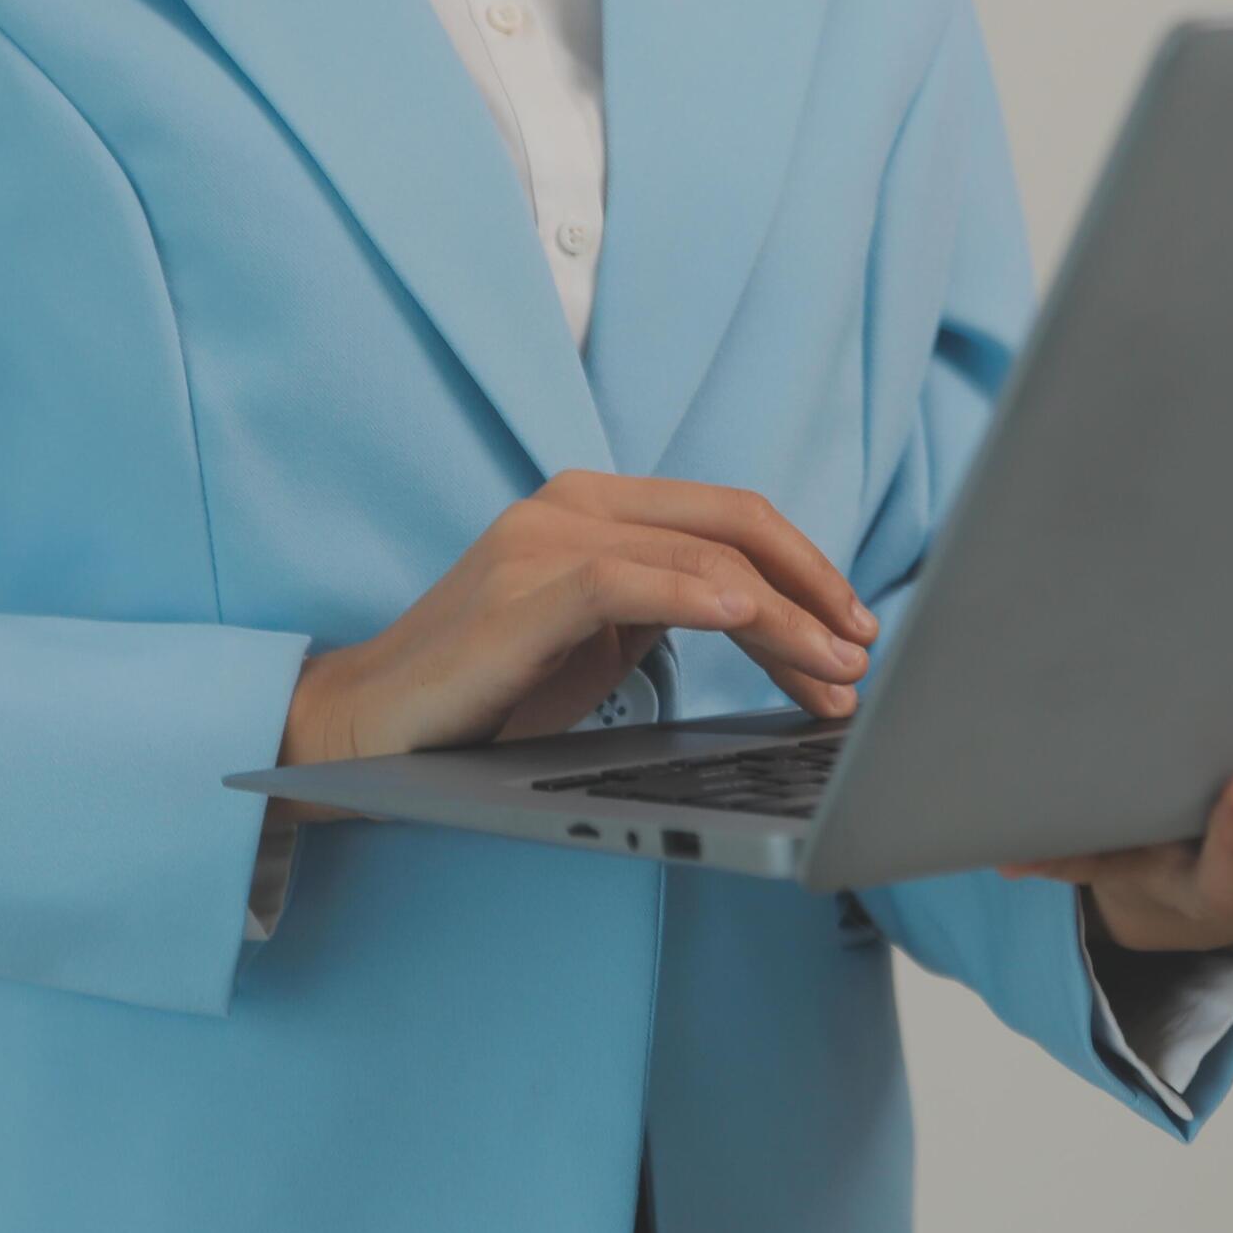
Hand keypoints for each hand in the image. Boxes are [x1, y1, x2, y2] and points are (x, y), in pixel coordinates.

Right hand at [271, 472, 876, 817]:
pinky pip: (628, 580)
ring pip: (700, 554)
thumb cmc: (488, 691)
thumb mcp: (599, 640)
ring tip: (832, 670)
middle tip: (863, 654)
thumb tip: (774, 622)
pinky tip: (749, 618)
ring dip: (784, 616)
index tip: (856, 628)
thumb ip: (668, 606)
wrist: (369, 728)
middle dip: (814, 591)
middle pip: (733, 524)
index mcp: (597, 505)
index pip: (731, 517)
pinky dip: (699, 595)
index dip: (809, 569)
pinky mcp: (521, 592)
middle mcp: (573, 504)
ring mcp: (543, 540)